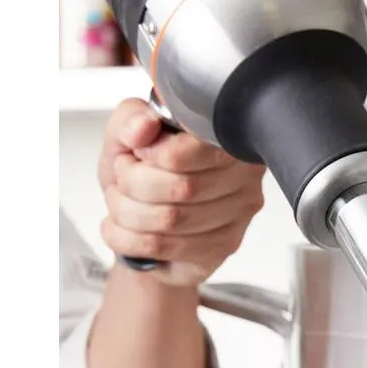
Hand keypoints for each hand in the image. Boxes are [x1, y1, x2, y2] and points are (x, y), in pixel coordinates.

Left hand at [97, 98, 265, 287]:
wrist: (141, 218)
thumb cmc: (142, 173)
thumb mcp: (126, 135)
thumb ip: (130, 120)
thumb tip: (144, 126)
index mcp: (226, 137)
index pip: (198, 149)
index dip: (156, 154)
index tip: (138, 153)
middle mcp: (245, 175)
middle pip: (183, 186)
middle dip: (133, 184)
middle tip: (121, 179)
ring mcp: (239, 215)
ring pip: (171, 219)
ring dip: (127, 212)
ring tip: (121, 204)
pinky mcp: (223, 247)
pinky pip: (164, 246)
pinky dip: (127, 238)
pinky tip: (124, 229)